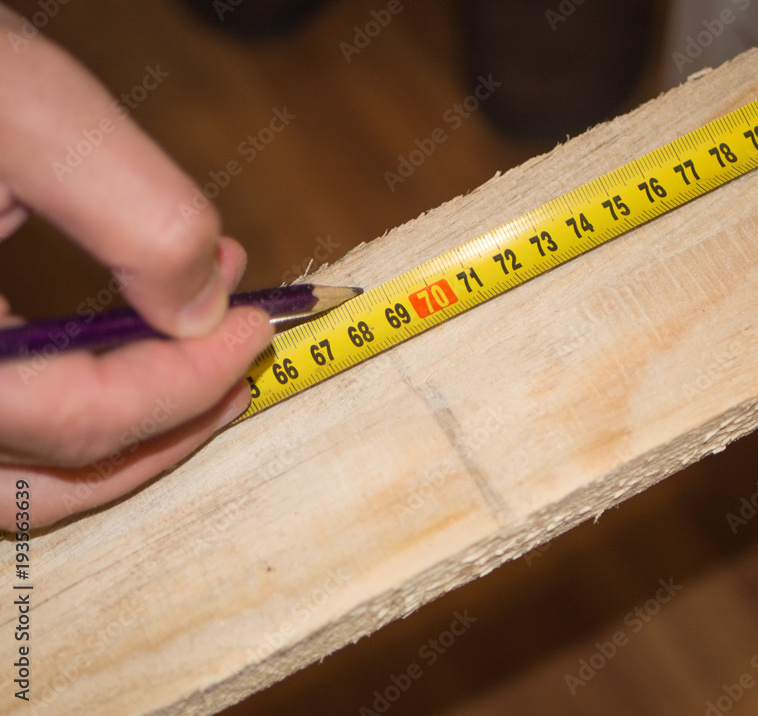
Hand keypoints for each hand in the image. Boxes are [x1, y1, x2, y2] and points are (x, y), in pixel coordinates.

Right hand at [0, 6, 273, 528]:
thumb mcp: (27, 112)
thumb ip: (136, 214)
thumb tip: (206, 308)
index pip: (75, 422)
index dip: (185, 385)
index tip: (256, 329)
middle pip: (42, 480)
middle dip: (160, 428)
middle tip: (237, 369)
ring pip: (8, 475)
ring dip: (115, 431)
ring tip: (196, 367)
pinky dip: (59, 404)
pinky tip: (111, 346)